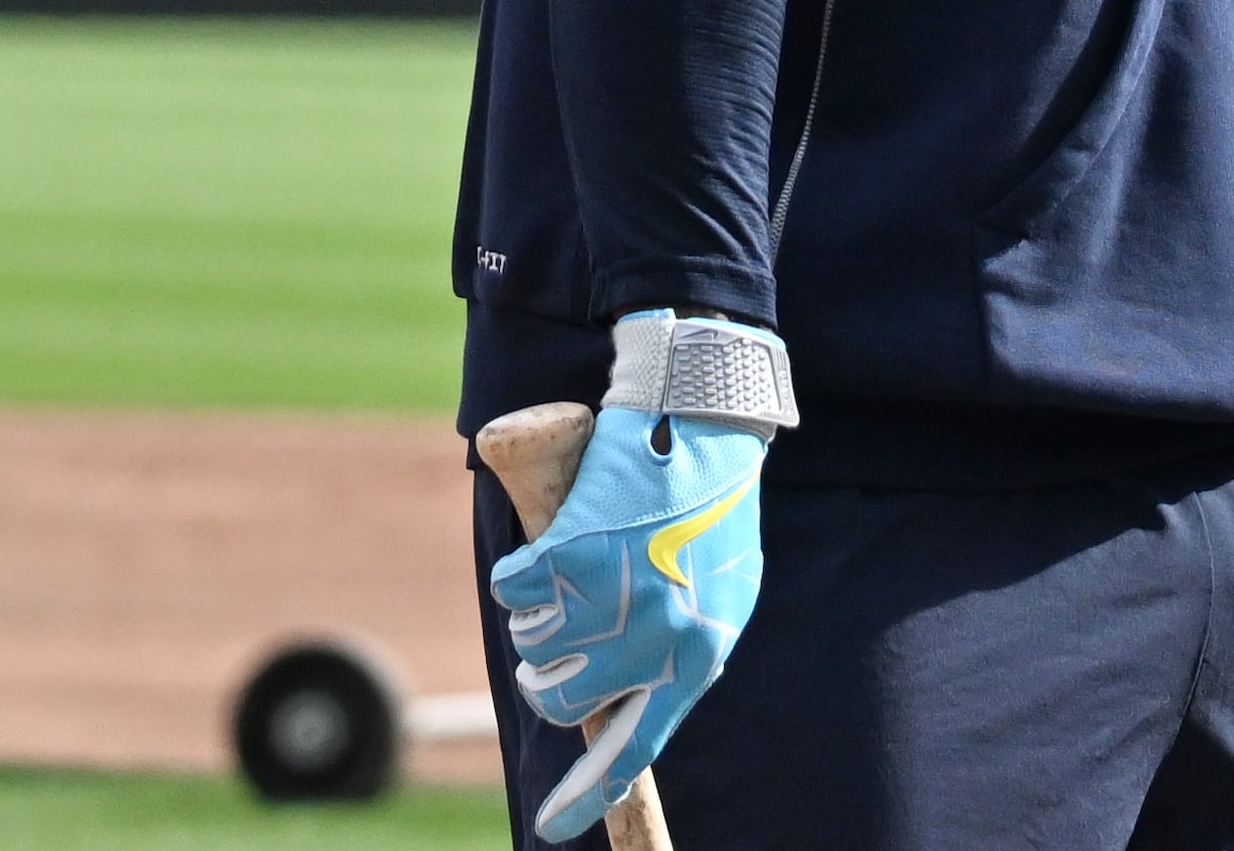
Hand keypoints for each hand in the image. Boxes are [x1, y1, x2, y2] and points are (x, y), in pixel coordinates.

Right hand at [489, 311, 791, 840]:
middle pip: (559, 700)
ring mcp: (609, 601)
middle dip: (546, 671)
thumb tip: (634, 714)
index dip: (588, 795)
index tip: (554, 827)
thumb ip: (682, 653)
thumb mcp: (720, 592)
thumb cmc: (715, 507)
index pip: (633, 752)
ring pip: (532, 645)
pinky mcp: (571, 554)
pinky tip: (560, 534)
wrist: (706, 423)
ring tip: (579, 566)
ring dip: (539, 613)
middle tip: (564, 627)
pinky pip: (513, 588)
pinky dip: (521, 568)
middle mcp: (652, 641)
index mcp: (696, 658)